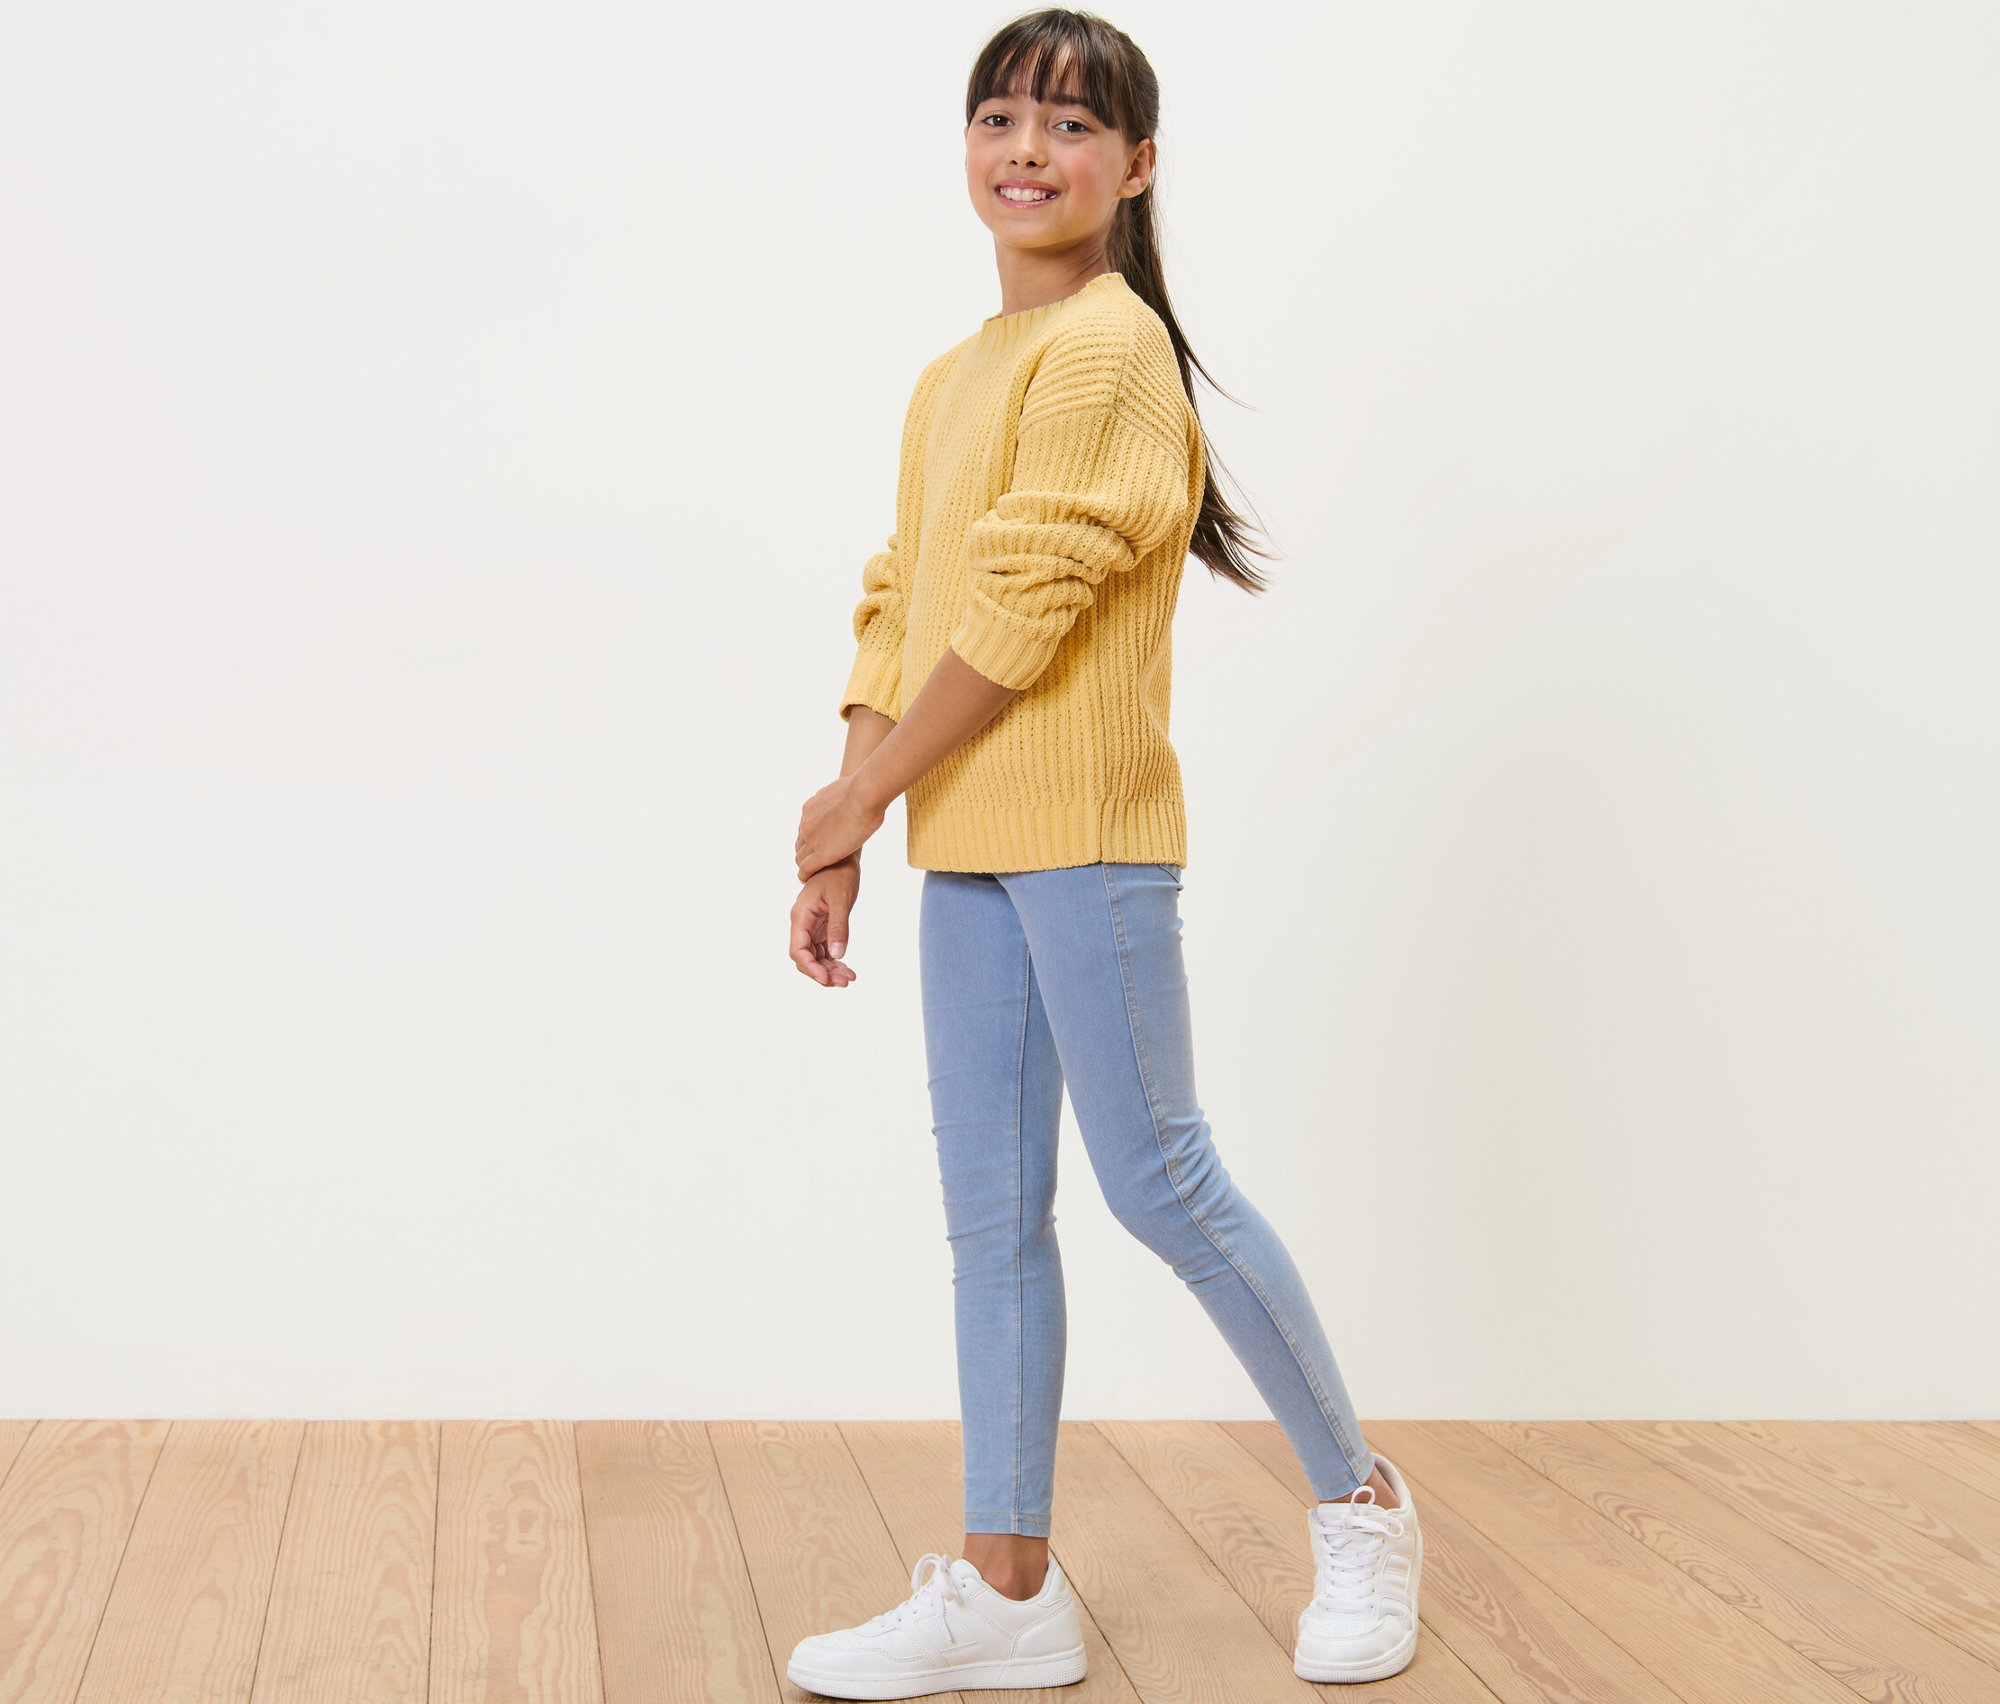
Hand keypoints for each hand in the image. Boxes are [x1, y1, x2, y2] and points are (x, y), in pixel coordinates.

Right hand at [791, 854, 859, 986]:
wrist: (842, 857)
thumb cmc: (839, 874)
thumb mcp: (841, 899)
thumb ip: (839, 927)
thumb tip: (838, 955)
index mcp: (801, 916)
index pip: (798, 950)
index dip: (810, 968)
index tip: (826, 978)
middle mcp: (802, 924)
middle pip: (805, 958)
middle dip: (822, 973)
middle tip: (844, 981)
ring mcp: (811, 927)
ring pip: (815, 957)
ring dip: (829, 970)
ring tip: (849, 978)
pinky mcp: (820, 927)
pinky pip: (823, 951)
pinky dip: (833, 961)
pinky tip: (847, 969)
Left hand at [796, 772, 885, 881]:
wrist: (864, 794)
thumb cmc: (863, 790)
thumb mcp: (844, 789)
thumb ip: (839, 798)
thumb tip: (847, 796)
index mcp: (810, 808)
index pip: (805, 828)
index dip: (811, 839)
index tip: (819, 845)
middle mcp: (806, 823)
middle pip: (800, 844)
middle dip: (806, 853)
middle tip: (815, 862)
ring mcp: (812, 839)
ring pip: (800, 857)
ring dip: (806, 865)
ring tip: (812, 873)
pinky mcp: (822, 853)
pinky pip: (806, 868)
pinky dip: (805, 875)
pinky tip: (807, 879)